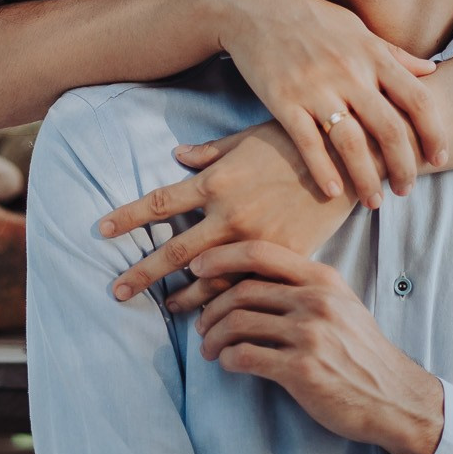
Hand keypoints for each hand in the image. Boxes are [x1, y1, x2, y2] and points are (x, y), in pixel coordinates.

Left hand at [99, 122, 354, 307]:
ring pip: (208, 278)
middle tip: (115, 292)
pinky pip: (249, 285)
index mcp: (217, 182)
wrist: (352, 157)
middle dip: (142, 273)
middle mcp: (230, 214)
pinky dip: (228, 301)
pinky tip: (218, 315)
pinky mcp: (286, 257)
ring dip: (184, 298)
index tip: (100, 230)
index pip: (160, 202)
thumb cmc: (299, 140)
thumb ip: (210, 154)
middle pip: (174, 251)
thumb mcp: (249, 139)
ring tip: (166, 311)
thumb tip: (177, 156)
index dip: (128, 217)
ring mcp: (257, 239)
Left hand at [190, 240, 444, 453]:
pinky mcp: (302, 370)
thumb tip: (252, 278)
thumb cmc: (361, 352)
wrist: (394, 397)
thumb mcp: (341, 304)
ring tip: (209, 348)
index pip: (260, 253)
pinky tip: (228, 364)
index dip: (220, 257)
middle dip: (210, 307)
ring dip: (213, 336)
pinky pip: (246, 356)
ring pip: (237, 322)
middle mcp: (315, 301)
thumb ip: (304, 287)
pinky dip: (228, 359)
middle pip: (241, 290)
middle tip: (200, 324)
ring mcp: (310, 335)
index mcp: (323, 279)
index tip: (197, 268)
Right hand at [209, 0, 446, 203]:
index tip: (439, 158)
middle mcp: (349, 73)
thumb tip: (432, 70)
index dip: (434, 133)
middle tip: (406, 189)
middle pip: (389, 129)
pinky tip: (334, 193)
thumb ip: (394, 54)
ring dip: (367, 179)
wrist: (254, 8)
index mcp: (371, 55)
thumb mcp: (357, 28)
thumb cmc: (311, 18)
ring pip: (351, 143)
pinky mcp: (283, 101)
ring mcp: (315, 88)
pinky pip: (308, 143)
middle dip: (403, 167)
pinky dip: (323, 171)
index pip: (417, 99)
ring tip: (374, 202)